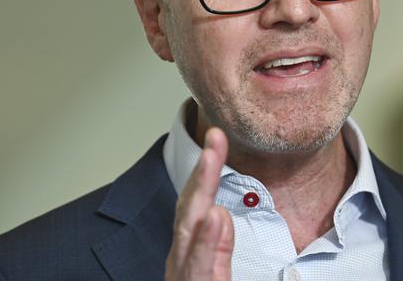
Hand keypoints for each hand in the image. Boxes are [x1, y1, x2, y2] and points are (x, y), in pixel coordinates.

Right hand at [165, 127, 233, 280]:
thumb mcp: (210, 275)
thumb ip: (215, 248)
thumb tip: (221, 214)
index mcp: (189, 256)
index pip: (197, 205)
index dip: (206, 171)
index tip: (217, 139)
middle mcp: (181, 264)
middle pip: (190, 210)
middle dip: (203, 172)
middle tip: (215, 137)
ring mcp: (185, 277)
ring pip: (190, 234)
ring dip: (200, 193)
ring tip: (210, 161)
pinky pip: (200, 269)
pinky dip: (206, 243)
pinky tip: (215, 217)